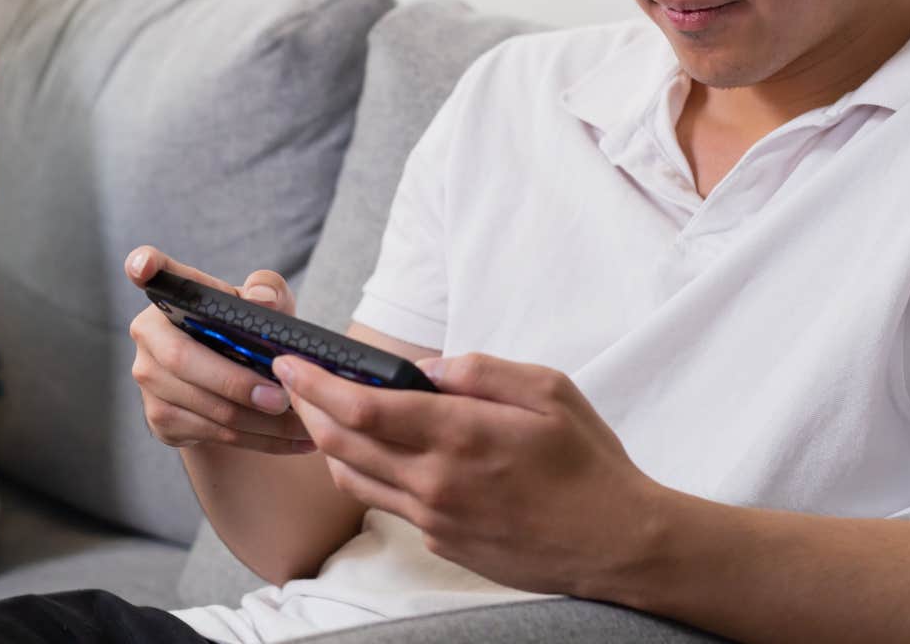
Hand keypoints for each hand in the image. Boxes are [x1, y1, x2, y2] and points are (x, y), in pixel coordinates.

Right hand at [125, 246, 314, 454]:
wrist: (239, 384)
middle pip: (184, 361)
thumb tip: (262, 299)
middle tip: (283, 399)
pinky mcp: (159, 418)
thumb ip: (268, 291)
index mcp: (173, 295)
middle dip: (238, 384)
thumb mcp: (266, 306)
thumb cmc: (250, 331)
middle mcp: (149, 334)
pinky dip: (257, 440)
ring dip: (260, 423)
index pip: (152, 272)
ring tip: (305, 426)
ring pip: (204, 407)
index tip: (143, 266)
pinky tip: (290, 441)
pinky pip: (211, 434)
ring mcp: (148, 379)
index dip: (143, 266)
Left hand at [274, 351, 662, 598]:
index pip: (363, 407)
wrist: (617, 543)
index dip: (317, 384)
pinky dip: (370, 475)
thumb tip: (426, 365)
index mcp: (460, 435)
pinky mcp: (443, 543)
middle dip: (308, 410)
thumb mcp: (548, 390)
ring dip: (329, 445)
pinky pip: (390, 505)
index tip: (291, 365)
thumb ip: (480, 371)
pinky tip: (379, 454)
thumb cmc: (588, 462)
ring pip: (355, 480)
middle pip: (342, 444)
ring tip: (325, 416)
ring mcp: (436, 519)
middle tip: (294, 384)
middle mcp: (437, 481)